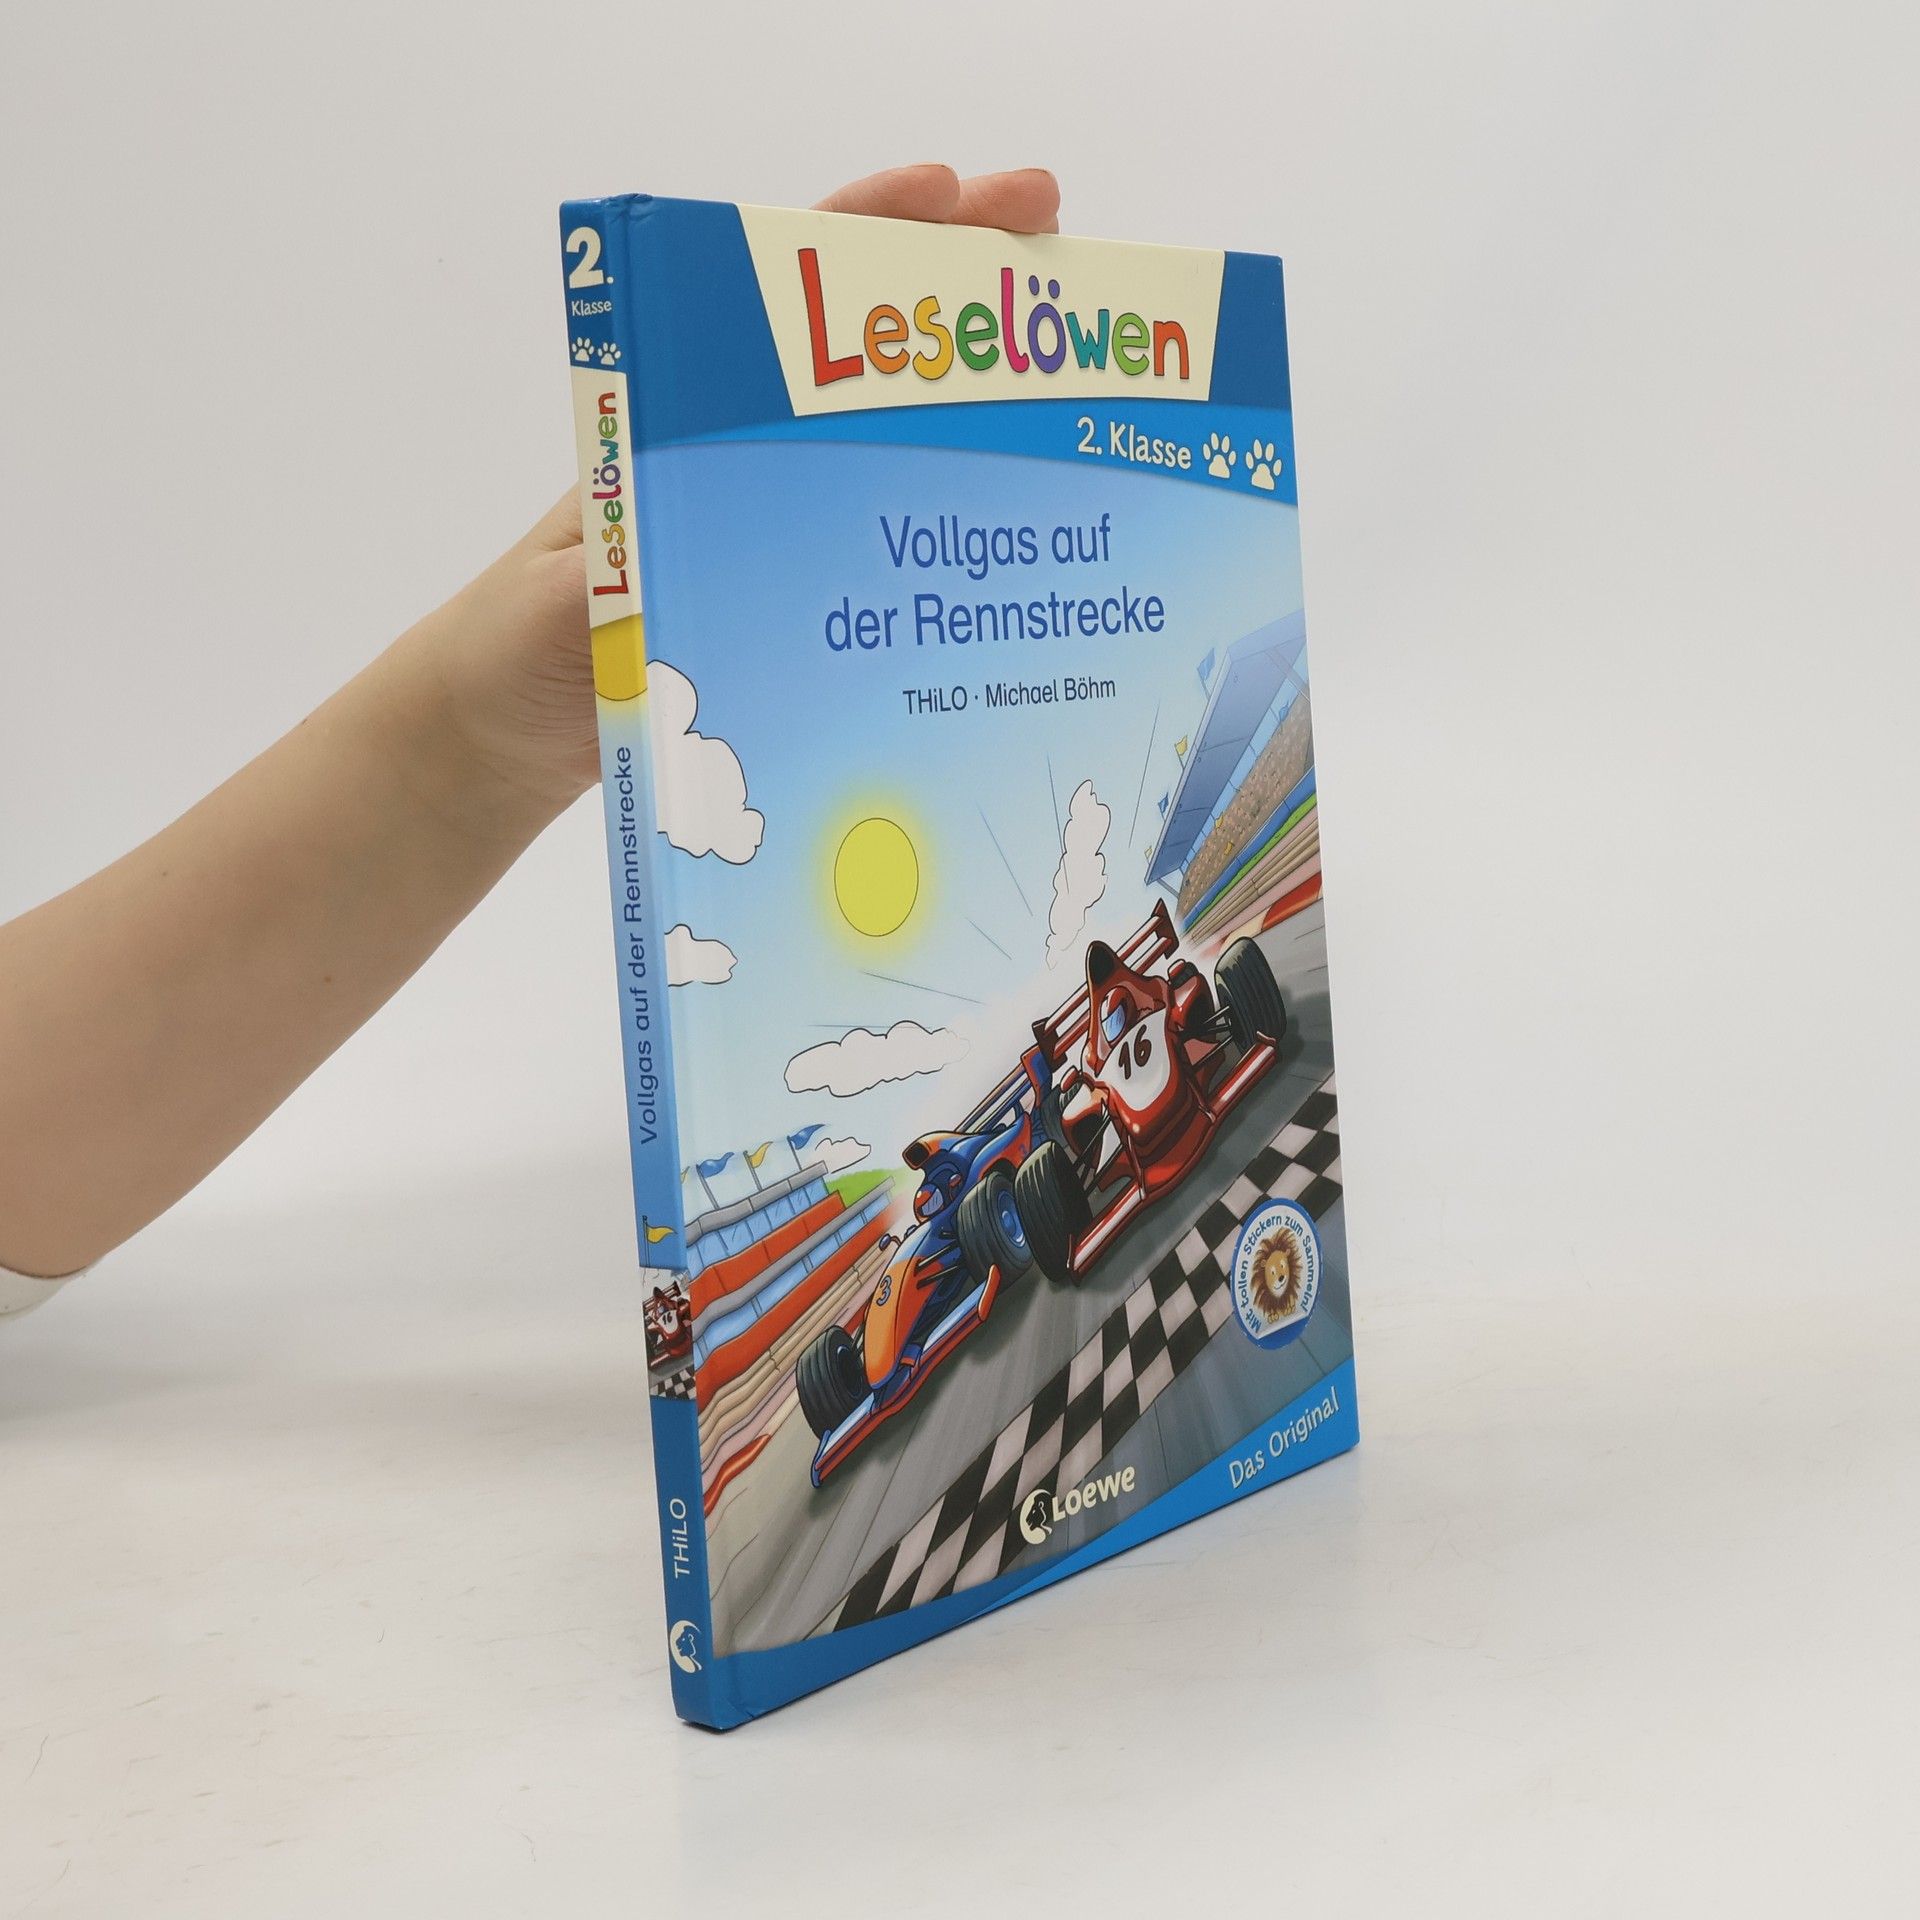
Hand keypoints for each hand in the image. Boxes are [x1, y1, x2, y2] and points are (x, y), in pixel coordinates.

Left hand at [420, 166, 1062, 817]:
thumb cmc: (515, 647)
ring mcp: (777, 532)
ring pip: (891, 449)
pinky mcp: (794, 607)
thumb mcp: (564, 604)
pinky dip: (955, 532)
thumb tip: (658, 571)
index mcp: (682, 425)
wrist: (505, 735)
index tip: (958, 196)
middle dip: (965, 297)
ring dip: (979, 414)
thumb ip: (612, 583)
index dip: (872, 237)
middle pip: (869, 358)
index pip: (785, 302)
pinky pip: (887, 553)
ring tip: (1078, 394)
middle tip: (1063, 264)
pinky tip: (1024, 539)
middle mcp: (744, 462)